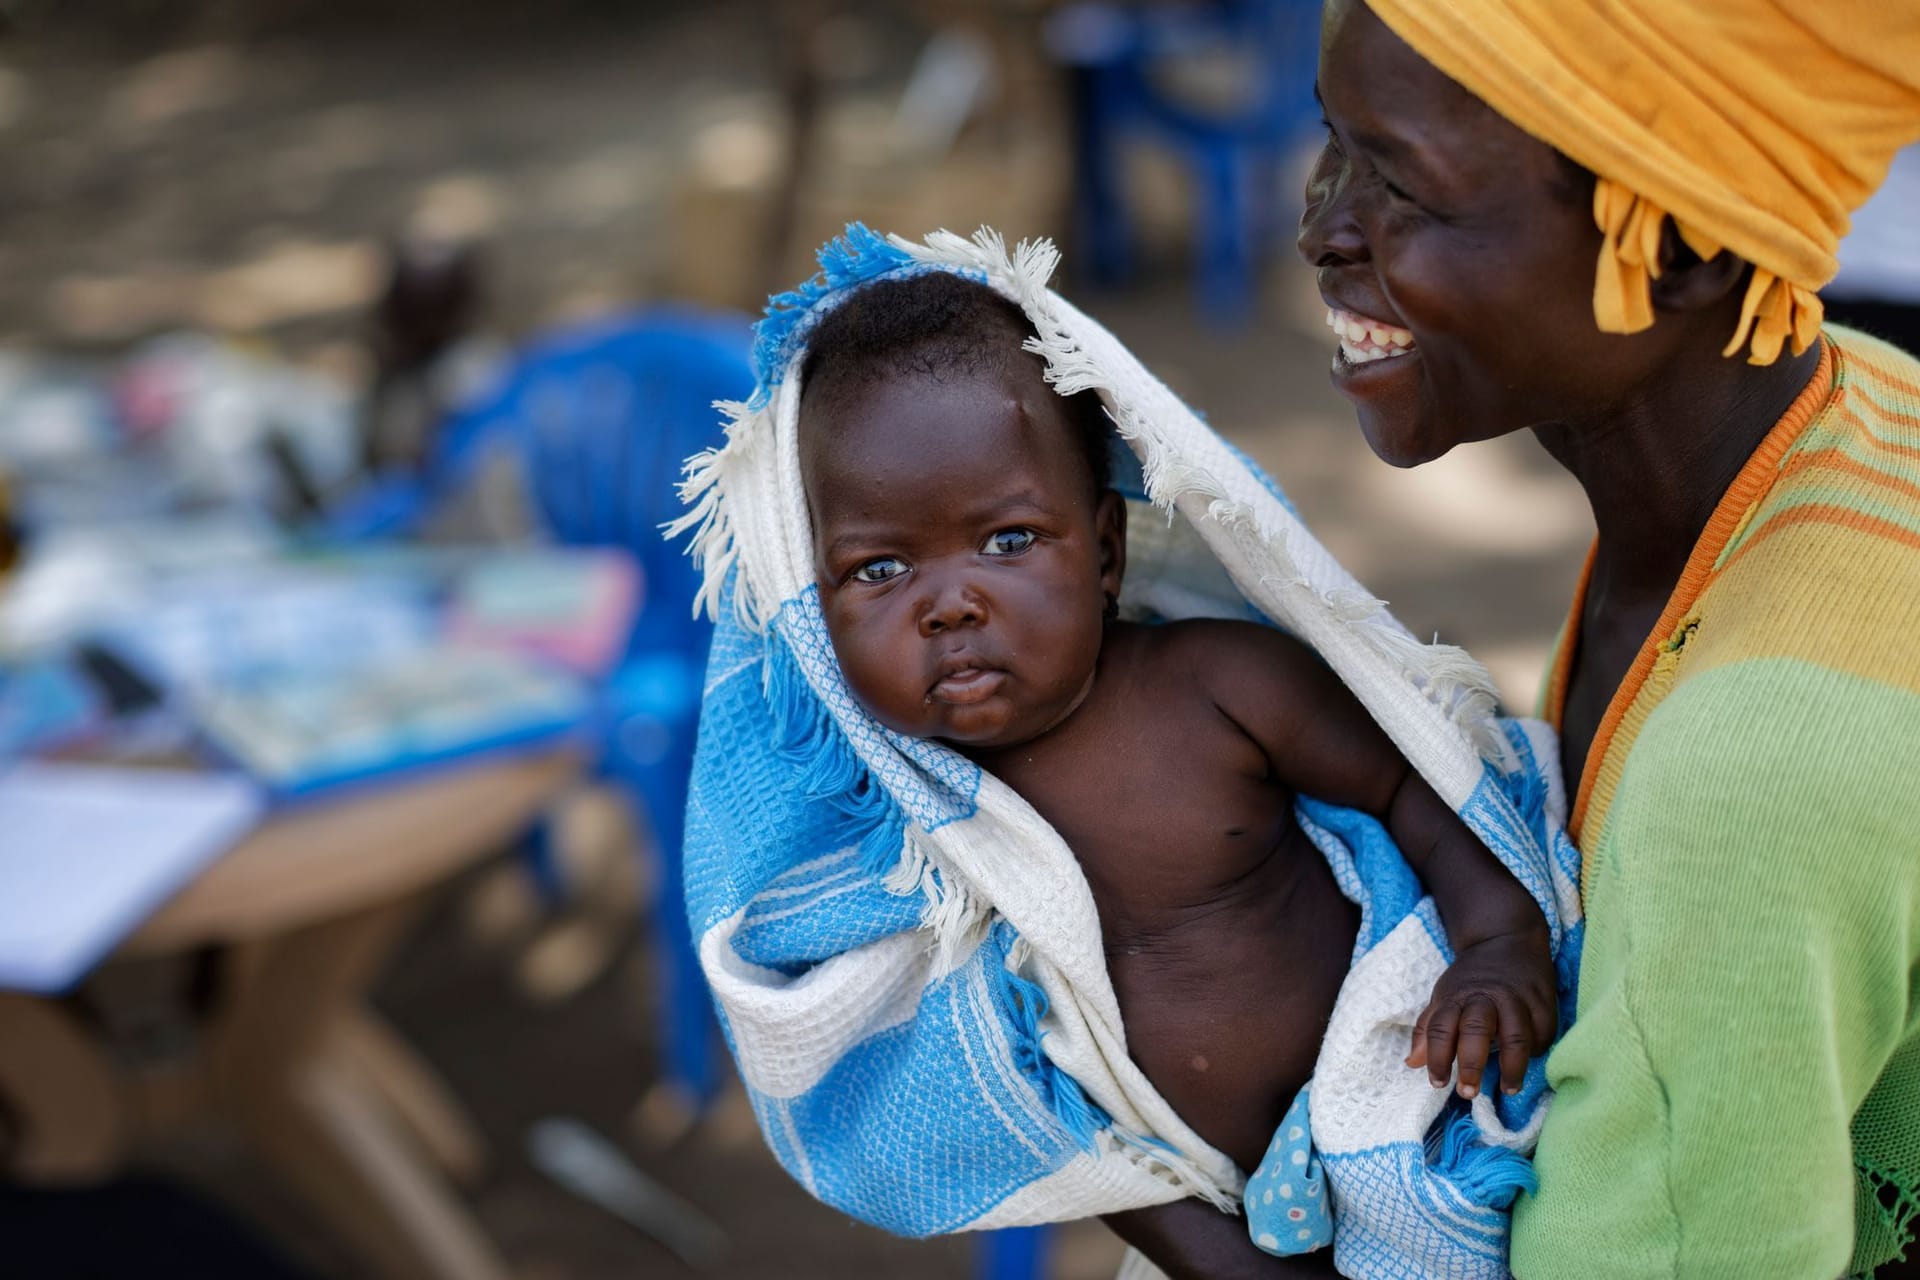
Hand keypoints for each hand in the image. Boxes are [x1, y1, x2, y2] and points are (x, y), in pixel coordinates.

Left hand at [1406, 929, 1555, 1098]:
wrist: (1506, 938)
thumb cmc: (1471, 979)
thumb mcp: (1444, 996)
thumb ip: (1429, 1030)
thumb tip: (1412, 1064)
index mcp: (1457, 996)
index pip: (1441, 1027)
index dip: (1437, 1056)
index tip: (1437, 1082)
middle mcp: (1487, 997)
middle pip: (1477, 1030)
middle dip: (1471, 1062)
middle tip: (1468, 1092)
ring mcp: (1518, 999)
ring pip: (1517, 1037)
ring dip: (1512, 1067)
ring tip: (1508, 1089)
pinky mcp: (1545, 1003)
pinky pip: (1542, 1035)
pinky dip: (1535, 1052)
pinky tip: (1527, 1064)